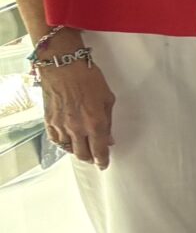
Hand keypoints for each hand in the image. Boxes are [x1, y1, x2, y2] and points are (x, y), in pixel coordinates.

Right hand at [35, 45, 115, 165]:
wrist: (64, 68)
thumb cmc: (89, 79)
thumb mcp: (108, 99)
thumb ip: (108, 121)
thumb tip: (109, 139)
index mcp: (95, 123)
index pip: (99, 150)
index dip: (102, 160)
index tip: (104, 164)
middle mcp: (77, 128)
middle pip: (83, 154)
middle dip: (90, 158)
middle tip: (94, 158)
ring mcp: (61, 126)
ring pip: (68, 149)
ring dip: (76, 151)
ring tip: (82, 148)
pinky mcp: (49, 122)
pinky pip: (56, 141)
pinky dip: (63, 144)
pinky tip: (68, 142)